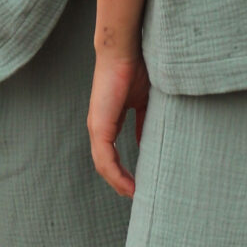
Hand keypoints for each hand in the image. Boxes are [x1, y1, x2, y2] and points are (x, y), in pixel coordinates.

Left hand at [88, 46, 149, 198]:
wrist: (124, 50)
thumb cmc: (135, 68)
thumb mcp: (143, 101)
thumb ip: (144, 121)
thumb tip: (148, 140)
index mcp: (108, 121)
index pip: (112, 154)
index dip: (123, 171)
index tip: (139, 185)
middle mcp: (99, 127)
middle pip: (106, 165)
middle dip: (120, 183)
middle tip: (138, 197)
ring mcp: (97, 127)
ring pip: (104, 166)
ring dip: (119, 183)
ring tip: (134, 196)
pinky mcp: (99, 126)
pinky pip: (105, 159)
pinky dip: (116, 175)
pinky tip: (129, 186)